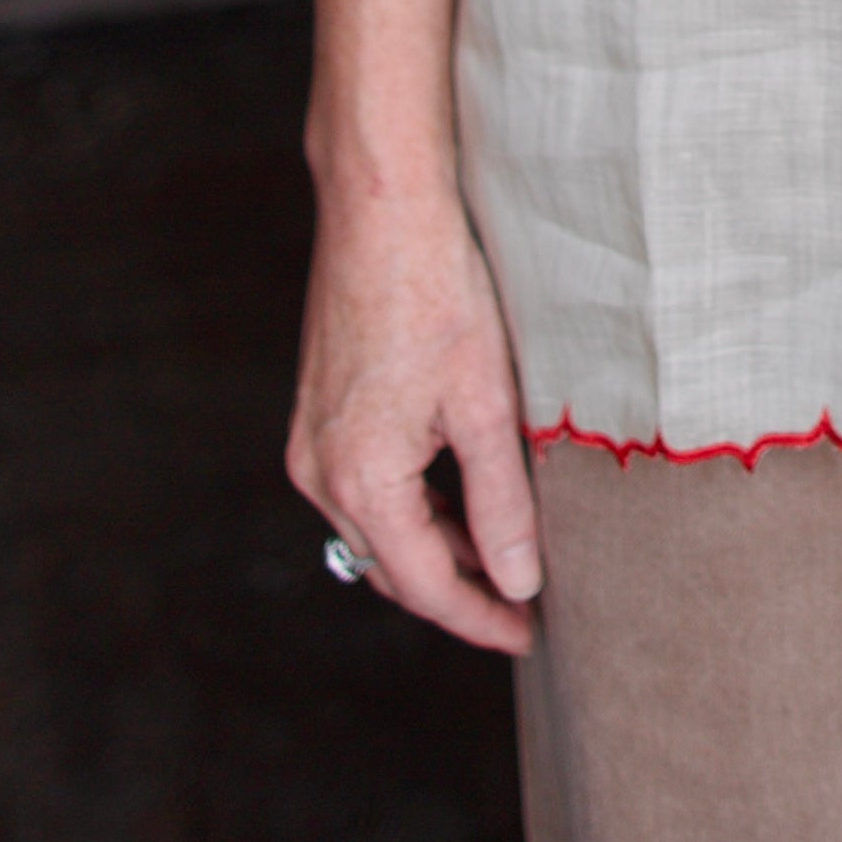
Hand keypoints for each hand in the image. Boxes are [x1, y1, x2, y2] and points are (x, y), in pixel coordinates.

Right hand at [287, 181, 543, 654]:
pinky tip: (460, 495)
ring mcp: (310, 442)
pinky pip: (364, 488)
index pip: (426, 585)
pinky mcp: (316, 413)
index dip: (483, 617)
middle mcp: (320, 471)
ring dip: (435, 548)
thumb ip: (502, 503)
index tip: (531, 633)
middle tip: (524, 603)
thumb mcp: (486, 405)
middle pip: (394, 566)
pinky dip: (412, 506)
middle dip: (458, 590)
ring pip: (378, 530)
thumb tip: (519, 581)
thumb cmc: (438, 292)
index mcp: (360, 479)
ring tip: (503, 552)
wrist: (382, 207)